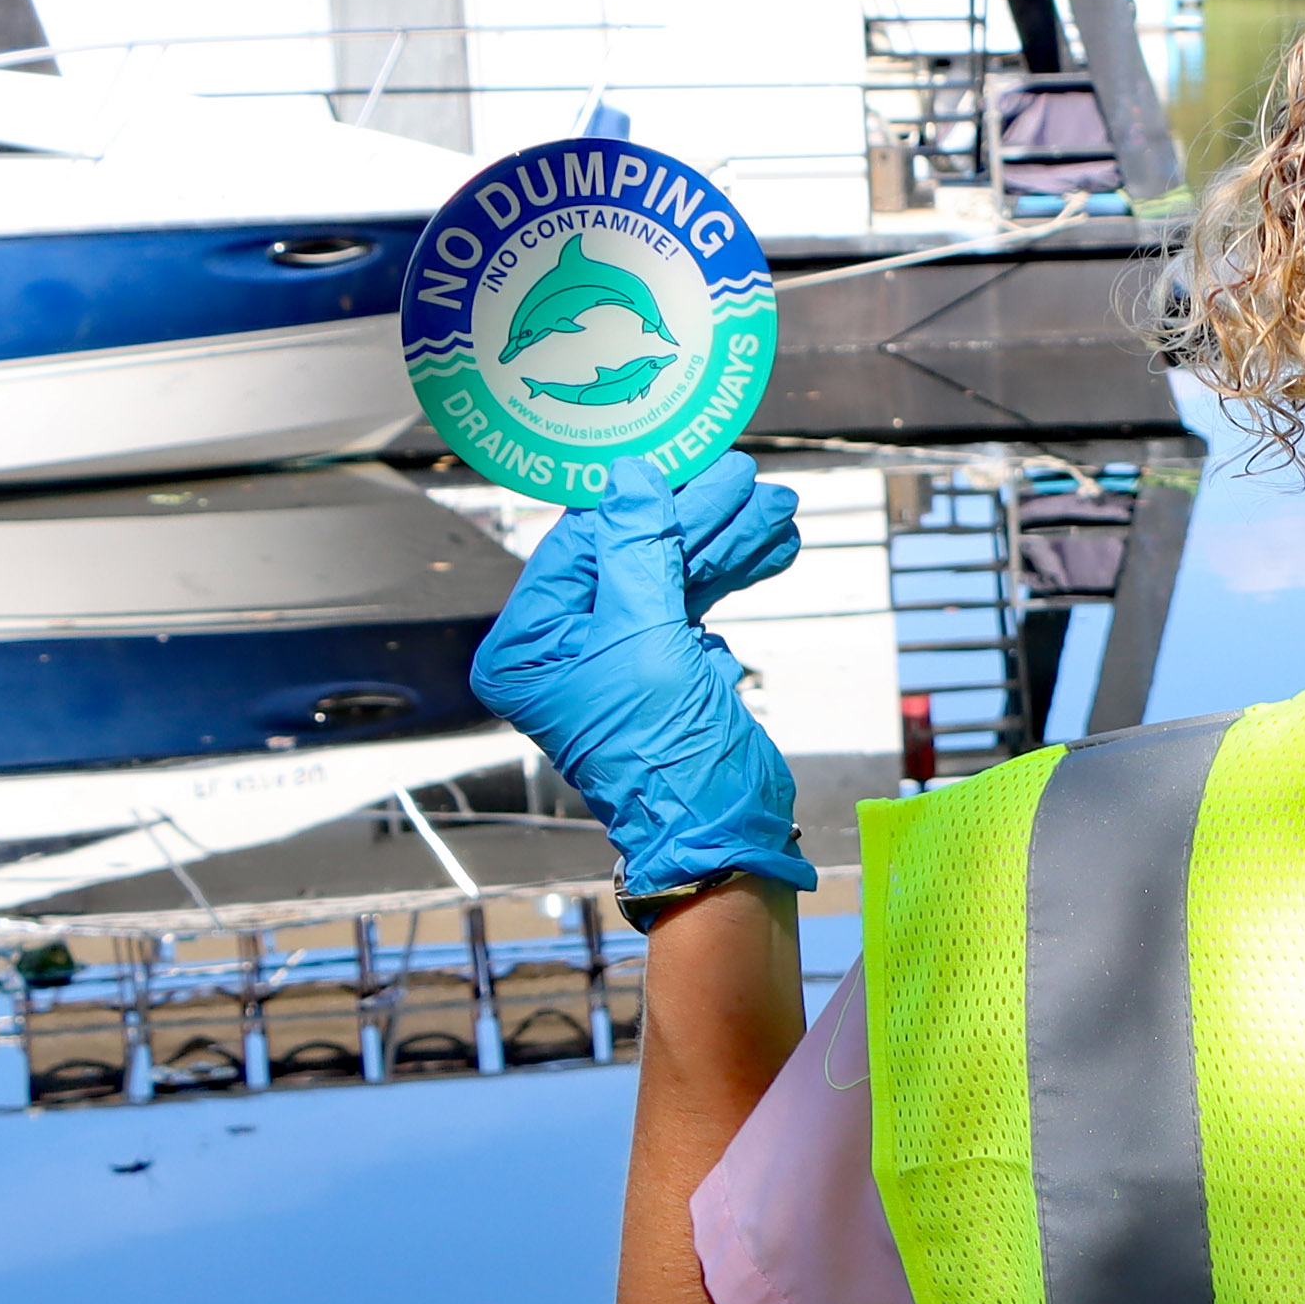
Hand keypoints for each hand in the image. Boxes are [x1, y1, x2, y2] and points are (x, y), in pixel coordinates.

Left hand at [471, 453, 813, 909]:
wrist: (721, 837)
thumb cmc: (667, 761)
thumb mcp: (645, 643)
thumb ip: (636, 554)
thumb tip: (631, 479)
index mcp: (528, 647)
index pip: (579, 547)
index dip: (638, 503)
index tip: (687, 466)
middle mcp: (565, 648)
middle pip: (633, 554)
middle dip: (696, 519)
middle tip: (745, 481)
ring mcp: (618, 657)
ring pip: (673, 576)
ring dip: (727, 541)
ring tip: (776, 510)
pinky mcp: (665, 668)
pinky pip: (696, 605)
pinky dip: (733, 576)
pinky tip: (770, 548)